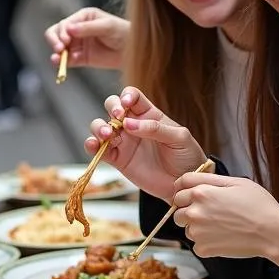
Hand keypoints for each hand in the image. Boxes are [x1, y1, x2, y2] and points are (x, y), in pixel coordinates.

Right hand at [45, 7, 128, 70]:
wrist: (133, 50)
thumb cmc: (122, 32)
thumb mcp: (107, 27)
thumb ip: (88, 28)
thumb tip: (69, 29)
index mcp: (83, 17)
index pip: (65, 23)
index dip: (62, 32)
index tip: (66, 41)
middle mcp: (77, 29)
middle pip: (57, 33)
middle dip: (55, 40)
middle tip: (60, 49)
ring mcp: (78, 44)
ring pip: (59, 48)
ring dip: (56, 53)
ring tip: (56, 59)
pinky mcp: (80, 58)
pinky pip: (67, 61)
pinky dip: (62, 63)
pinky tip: (60, 64)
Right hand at [85, 88, 205, 200]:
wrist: (184, 183)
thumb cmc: (186, 156)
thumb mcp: (178, 138)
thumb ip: (155, 128)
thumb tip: (129, 124)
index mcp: (149, 114)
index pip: (132, 96)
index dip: (126, 96)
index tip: (127, 104)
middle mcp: (133, 125)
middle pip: (112, 106)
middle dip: (111, 108)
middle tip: (118, 118)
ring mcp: (124, 142)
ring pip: (101, 126)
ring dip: (99, 127)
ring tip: (107, 135)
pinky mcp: (117, 160)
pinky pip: (99, 150)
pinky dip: (91, 146)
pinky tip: (93, 145)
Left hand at [172, 174, 278, 268]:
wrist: (273, 233)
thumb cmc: (259, 205)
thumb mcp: (237, 182)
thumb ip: (210, 179)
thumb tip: (190, 179)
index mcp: (202, 192)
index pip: (179, 187)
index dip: (186, 189)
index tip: (193, 195)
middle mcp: (195, 212)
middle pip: (177, 210)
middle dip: (188, 210)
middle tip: (210, 213)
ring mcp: (198, 232)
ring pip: (186, 228)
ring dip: (197, 228)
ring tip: (220, 226)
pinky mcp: (203, 249)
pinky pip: (196, 245)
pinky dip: (206, 243)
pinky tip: (223, 238)